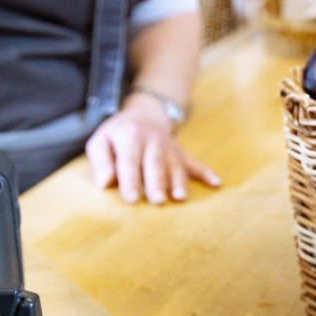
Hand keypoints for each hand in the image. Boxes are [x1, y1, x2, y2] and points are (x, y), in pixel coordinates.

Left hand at [84, 98, 219, 204]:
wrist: (143, 115)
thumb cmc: (117, 136)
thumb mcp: (100, 141)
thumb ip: (100, 161)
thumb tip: (105, 182)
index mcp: (130, 137)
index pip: (129, 161)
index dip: (130, 180)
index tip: (131, 199)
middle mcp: (153, 141)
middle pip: (155, 164)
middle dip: (157, 183)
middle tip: (157, 201)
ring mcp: (170, 147)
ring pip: (175, 165)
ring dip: (179, 181)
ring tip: (180, 197)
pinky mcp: (181, 153)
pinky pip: (195, 162)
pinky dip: (206, 172)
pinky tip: (216, 183)